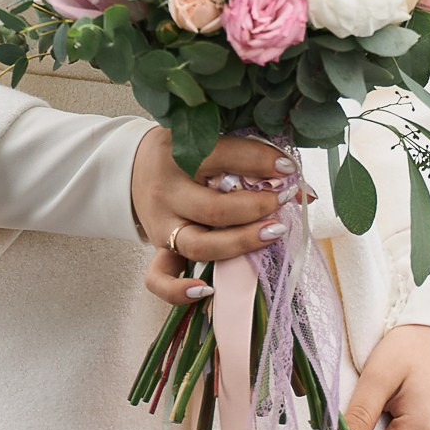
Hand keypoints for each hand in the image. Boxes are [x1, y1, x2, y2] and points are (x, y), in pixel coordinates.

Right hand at [137, 131, 307, 308]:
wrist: (132, 167)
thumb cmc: (180, 153)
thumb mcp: (205, 140)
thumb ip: (246, 154)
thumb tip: (296, 181)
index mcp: (178, 154)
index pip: (224, 156)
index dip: (261, 162)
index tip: (289, 169)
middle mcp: (168, 192)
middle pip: (215, 208)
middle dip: (256, 207)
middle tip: (283, 201)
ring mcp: (162, 225)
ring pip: (199, 245)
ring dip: (239, 243)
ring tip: (272, 233)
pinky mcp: (158, 249)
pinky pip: (160, 278)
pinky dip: (179, 290)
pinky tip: (207, 290)